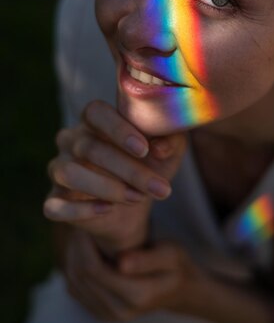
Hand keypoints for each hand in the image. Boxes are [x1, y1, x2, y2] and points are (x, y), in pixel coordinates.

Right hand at [44, 100, 186, 251]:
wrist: (135, 207)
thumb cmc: (150, 166)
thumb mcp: (168, 152)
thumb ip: (170, 141)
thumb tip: (161, 147)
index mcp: (94, 120)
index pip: (95, 112)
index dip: (118, 129)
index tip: (144, 149)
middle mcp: (71, 140)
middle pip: (89, 147)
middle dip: (128, 170)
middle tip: (158, 187)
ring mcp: (59, 169)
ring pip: (67, 172)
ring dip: (105, 187)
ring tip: (137, 198)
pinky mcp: (54, 199)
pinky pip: (54, 205)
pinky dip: (80, 209)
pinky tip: (107, 209)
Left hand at [63, 230, 204, 321]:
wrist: (178, 289)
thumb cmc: (175, 265)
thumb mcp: (170, 255)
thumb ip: (147, 260)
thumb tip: (121, 263)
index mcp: (137, 296)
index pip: (94, 269)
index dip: (84, 243)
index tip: (86, 219)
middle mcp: (119, 311)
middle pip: (81, 276)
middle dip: (76, 247)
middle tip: (80, 222)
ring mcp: (107, 315)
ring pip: (74, 282)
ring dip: (72, 255)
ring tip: (81, 232)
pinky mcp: (99, 312)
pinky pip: (75, 289)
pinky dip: (73, 267)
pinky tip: (82, 248)